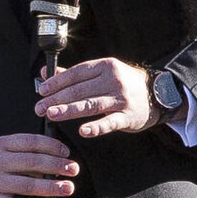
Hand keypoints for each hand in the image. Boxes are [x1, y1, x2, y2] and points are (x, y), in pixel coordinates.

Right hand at [0, 132, 80, 197]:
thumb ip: (20, 154)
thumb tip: (51, 160)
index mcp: (0, 144)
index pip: (31, 142)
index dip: (52, 146)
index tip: (66, 152)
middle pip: (33, 162)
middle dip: (57, 165)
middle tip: (73, 169)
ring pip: (28, 184)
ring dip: (51, 187)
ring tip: (68, 188)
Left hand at [36, 55, 162, 139]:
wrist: (156, 94)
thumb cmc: (123, 83)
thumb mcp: (101, 73)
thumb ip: (73, 74)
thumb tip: (44, 73)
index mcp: (104, 66)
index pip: (76, 73)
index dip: (57, 82)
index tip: (42, 91)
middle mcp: (113, 80)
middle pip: (80, 90)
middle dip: (57, 99)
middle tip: (40, 108)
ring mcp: (121, 99)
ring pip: (91, 105)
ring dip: (69, 110)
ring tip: (52, 114)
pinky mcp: (128, 117)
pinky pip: (110, 122)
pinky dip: (96, 127)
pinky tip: (83, 131)